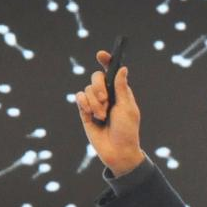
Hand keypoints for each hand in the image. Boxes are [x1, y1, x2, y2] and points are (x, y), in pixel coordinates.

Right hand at [75, 49, 145, 176]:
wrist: (117, 151)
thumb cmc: (127, 130)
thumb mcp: (127, 108)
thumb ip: (121, 88)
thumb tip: (122, 68)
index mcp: (120, 91)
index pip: (111, 71)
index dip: (106, 61)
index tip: (100, 54)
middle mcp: (107, 94)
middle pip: (96, 77)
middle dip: (98, 86)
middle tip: (105, 100)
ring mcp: (95, 103)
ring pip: (86, 89)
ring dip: (94, 102)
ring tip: (102, 116)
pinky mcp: (85, 112)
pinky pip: (79, 98)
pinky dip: (85, 104)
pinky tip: (92, 115)